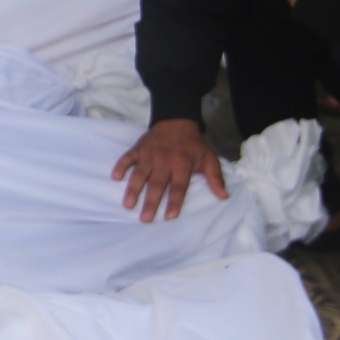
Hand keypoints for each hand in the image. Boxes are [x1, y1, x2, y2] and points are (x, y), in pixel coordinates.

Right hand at [111, 118, 227, 221]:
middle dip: (151, 202)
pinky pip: (127, 158)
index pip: (178, 186)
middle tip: (145, 219)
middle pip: (157, 184)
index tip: (169, 217)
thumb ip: (216, 178)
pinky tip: (115, 177)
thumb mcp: (209, 158)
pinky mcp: (138, 148)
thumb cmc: (193, 145)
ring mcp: (149, 154)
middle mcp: (164, 160)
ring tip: (128, 205)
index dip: (174, 201)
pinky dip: (121, 167)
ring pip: (140, 174)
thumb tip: (224, 197)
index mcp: (182, 164)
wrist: (177, 120)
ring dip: (133, 189)